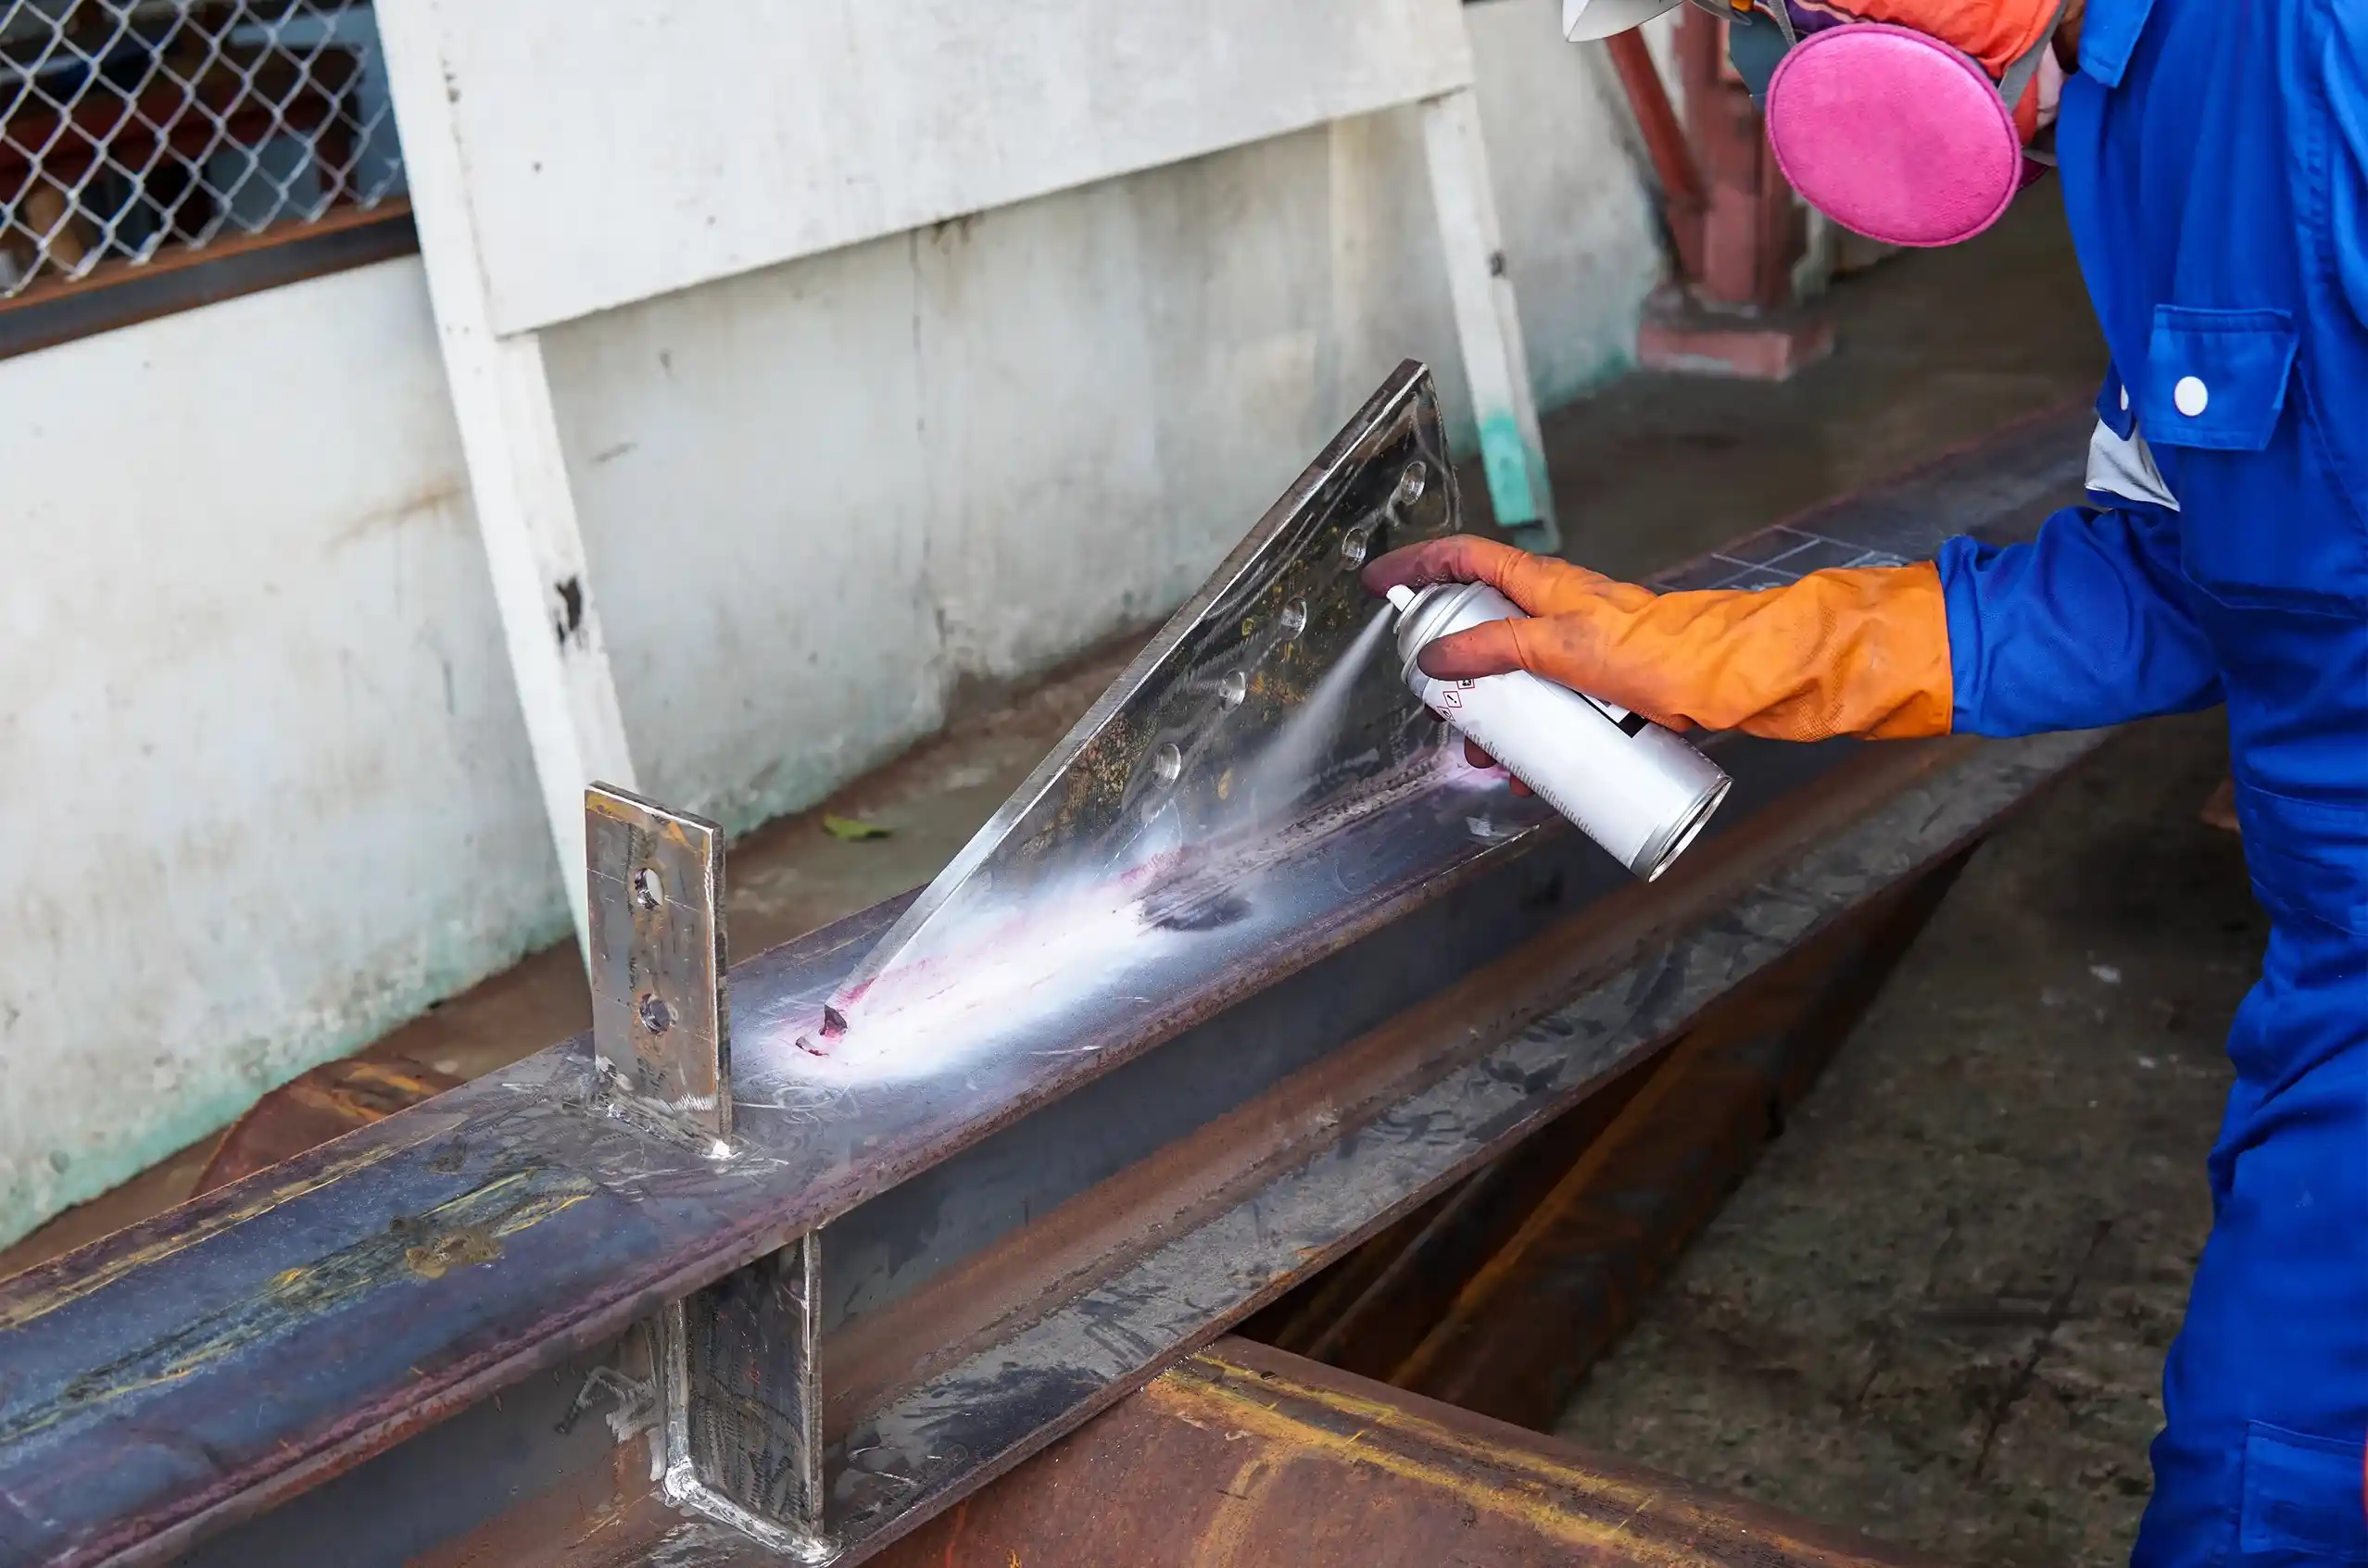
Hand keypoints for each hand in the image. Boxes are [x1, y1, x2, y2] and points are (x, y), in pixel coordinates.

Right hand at [1365, 534, 1954, 743]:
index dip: (1417, 567)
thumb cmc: (1669, 654)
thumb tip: (1436, 656)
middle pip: (1484, 627)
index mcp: (1546, 586)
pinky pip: (1554, 711)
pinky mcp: (1608, 689)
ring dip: (1492, 716)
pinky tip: (1534, 778)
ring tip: (1483, 757)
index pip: (1465, 559)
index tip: (1376, 585)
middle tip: (1432, 704)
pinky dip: (1535, 741)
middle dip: (1449, 667)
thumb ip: (1499, 649)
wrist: (1745, 681)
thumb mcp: (1569, 649)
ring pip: (1516, 678)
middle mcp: (1560, 612)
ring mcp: (1583, 652)